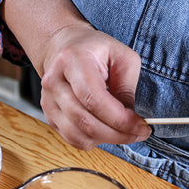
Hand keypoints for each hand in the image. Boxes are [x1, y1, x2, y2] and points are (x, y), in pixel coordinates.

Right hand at [33, 23, 148, 148]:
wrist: (63, 48)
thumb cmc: (95, 50)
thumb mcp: (122, 57)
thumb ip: (127, 87)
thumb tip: (130, 118)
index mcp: (73, 62)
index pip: (93, 99)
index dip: (119, 119)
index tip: (140, 127)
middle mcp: (55, 82)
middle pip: (84, 120)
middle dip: (116, 133)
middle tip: (137, 134)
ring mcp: (48, 100)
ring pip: (76, 134)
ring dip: (105, 139)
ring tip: (123, 133)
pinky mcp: (49, 115)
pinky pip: (71, 137)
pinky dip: (92, 140)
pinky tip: (106, 131)